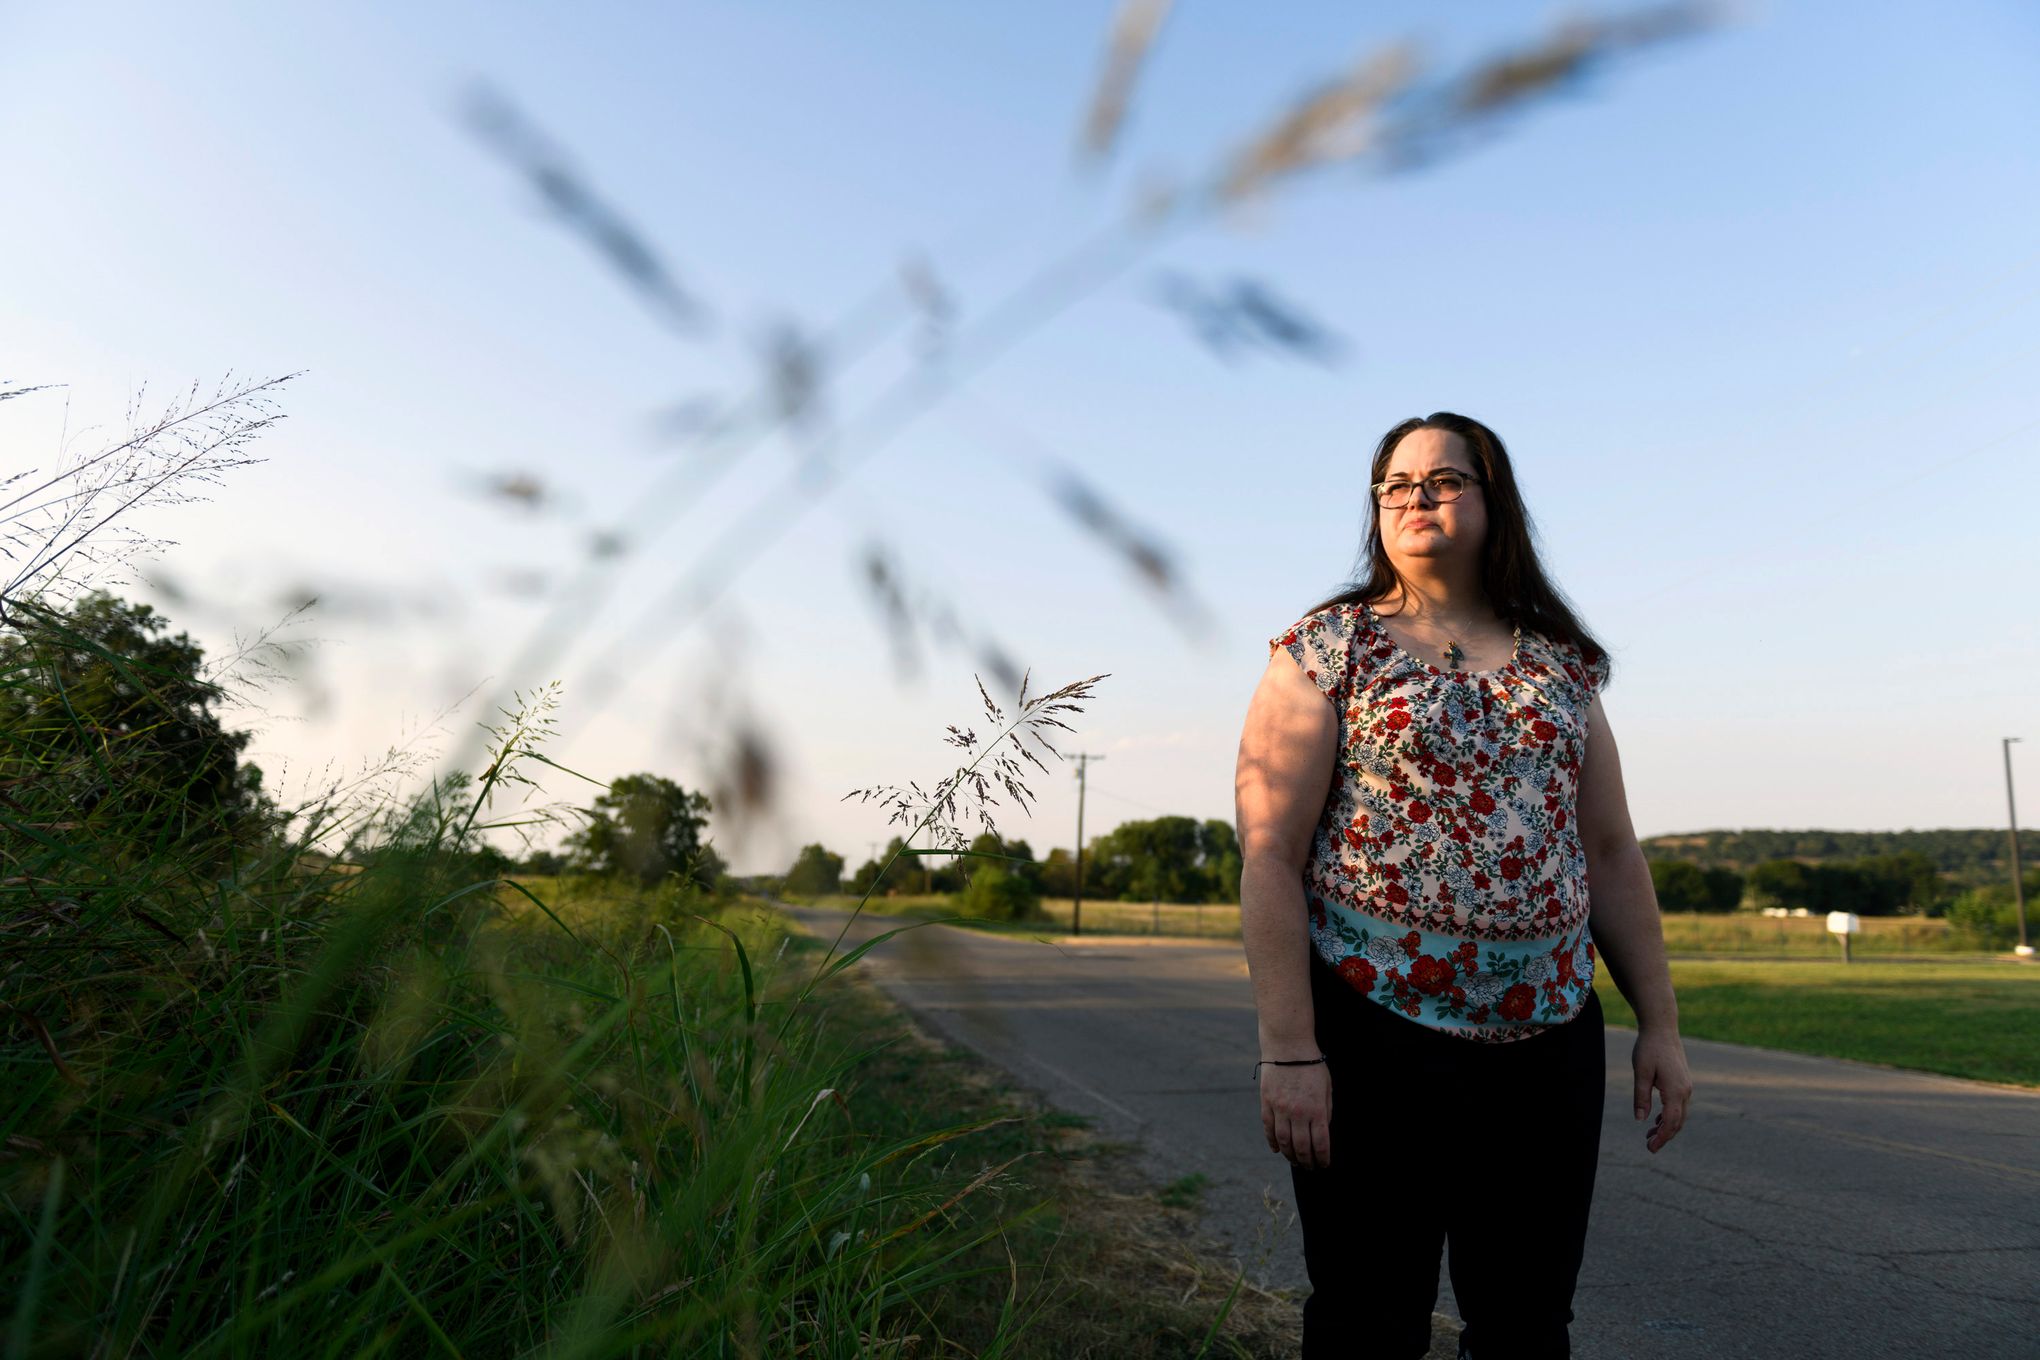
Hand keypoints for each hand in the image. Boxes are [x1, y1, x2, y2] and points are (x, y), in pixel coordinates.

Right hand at [1259, 1059, 1332, 1169]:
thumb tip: (1323, 1130)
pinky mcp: (1267, 1102)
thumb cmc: (1311, 1065)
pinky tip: (1278, 1150)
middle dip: (1307, 1161)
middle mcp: (1298, 1112)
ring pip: (1284, 1141)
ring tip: (1295, 1161)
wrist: (1288, 1045)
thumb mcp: (1327, 1087)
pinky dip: (1273, 1142)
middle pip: (1302, 1147)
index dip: (1323, 1158)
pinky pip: (1269, 1128)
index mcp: (1317, 1109)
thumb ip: (1326, 1110)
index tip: (1324, 1165)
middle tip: (1310, 1167)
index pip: (1321, 1144)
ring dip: (1290, 1155)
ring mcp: (1280, 1108)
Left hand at [1632, 1027, 1692, 1153]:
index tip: (1650, 1148)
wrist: (1662, 1028)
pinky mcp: (1683, 1082)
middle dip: (1665, 1136)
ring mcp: (1686, 1086)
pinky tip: (1656, 1119)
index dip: (1662, 1137)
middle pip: (1677, 1122)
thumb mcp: (1640, 1073)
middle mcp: (1685, 1091)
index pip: (1671, 1122)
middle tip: (1649, 1147)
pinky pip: (1679, 1105)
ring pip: (1679, 1114)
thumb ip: (1641, 1097)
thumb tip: (1641, 1120)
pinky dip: (1669, 1115)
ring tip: (1649, 1135)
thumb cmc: (1648, 1048)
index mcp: (1676, 1091)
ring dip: (1666, 1126)